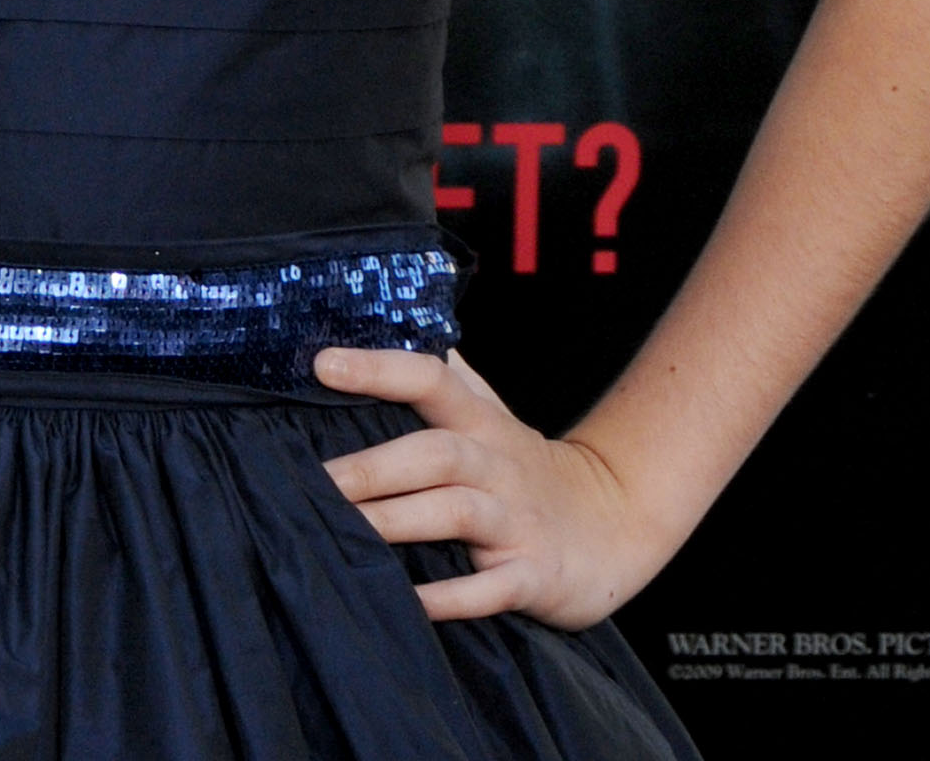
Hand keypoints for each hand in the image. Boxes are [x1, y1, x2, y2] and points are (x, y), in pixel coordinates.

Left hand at [314, 345, 661, 626]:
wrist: (614, 523)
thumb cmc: (528, 468)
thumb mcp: (494, 415)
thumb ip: (447, 379)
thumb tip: (394, 328)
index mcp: (480, 423)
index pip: (429, 380)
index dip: (378, 368)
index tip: (322, 363)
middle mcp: (496, 465)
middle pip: (434, 453)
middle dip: (372, 468)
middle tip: (315, 481)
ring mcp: (516, 520)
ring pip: (454, 513)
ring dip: (397, 521)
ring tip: (343, 531)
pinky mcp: (533, 574)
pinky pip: (489, 588)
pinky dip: (449, 598)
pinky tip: (408, 601)